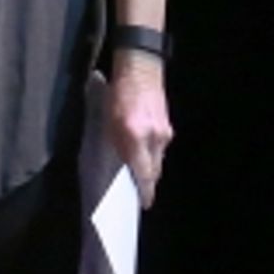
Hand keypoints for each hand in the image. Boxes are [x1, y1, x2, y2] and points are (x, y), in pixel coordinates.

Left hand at [106, 55, 172, 207]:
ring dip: (149, 167)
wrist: (140, 69)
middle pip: (154, 171)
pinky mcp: (167, 126)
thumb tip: (121, 165)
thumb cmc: (117, 94)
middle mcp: (153, 137)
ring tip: (139, 174)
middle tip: (139, 193)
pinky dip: (151, 153)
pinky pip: (159, 147)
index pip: (143, 174)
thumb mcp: (107, 121)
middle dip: (147, 183)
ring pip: (157, 159)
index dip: (145, 191)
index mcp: (135, 136)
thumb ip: (115, 144)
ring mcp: (163, 132)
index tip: (144, 203)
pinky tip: (143, 151)